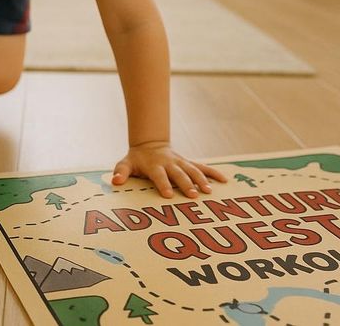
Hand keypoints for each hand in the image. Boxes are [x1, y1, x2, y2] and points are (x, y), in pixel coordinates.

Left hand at [111, 141, 227, 198]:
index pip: (159, 175)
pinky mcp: (188, 163)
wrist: (149, 144)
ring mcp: (181, 162)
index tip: (168, 195)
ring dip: (201, 180)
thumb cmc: (137, 159)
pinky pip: (203, 167)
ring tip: (209, 191)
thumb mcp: (125, 164)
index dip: (163, 184)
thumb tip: (115, 181)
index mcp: (155, 165)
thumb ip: (120, 172)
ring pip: (193, 170)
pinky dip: (214, 173)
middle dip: (186, 184)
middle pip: (179, 174)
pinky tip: (224, 180)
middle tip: (193, 195)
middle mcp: (170, 163)